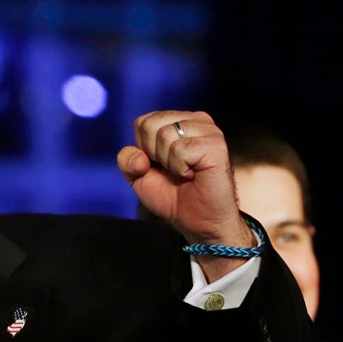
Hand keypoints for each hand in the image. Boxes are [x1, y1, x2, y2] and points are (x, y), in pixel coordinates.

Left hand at [117, 111, 252, 276]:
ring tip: (185, 173)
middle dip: (153, 155)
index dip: (143, 150)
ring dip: (169, 164)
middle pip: (150, 125)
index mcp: (178, 121)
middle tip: (174, 170)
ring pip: (164, 136)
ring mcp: (208, 130)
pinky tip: (194, 175)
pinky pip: (180, 150)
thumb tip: (139, 157)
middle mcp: (195, 120)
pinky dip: (180, 169)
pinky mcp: (216, 145)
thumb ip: (127, 160)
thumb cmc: (172, 196)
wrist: (198, 221)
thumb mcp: (138, 177)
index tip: (161, 166)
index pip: (142, 122)